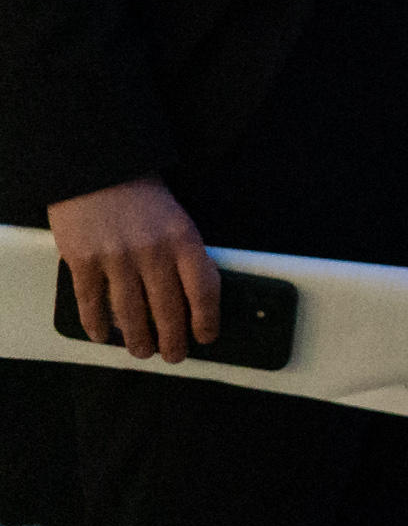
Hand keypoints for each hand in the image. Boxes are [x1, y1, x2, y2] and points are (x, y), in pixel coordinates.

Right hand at [50, 174, 213, 362]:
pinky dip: (96, 324)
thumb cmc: (143, 199)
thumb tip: (193, 302)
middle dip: (172, 341)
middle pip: (167, 311)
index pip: (204, 292)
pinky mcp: (82, 260)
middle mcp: (152, 253)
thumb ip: (186, 257)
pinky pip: (91, 302)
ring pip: (129, 314)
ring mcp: (115, 258)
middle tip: (172, 355)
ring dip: (136, 339)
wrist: (98, 170)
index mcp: (184, 241)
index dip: (206, 321)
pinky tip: (102, 336)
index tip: (206, 337)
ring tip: (142, 351)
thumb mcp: (178, 222)